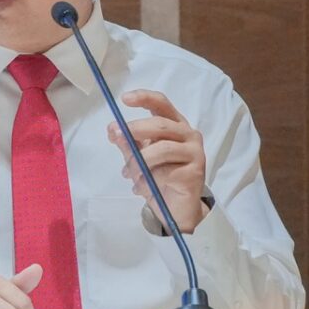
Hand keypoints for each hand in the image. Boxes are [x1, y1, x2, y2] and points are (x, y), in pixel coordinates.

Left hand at [106, 89, 207, 233]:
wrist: (176, 210)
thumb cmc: (159, 180)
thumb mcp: (139, 160)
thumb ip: (128, 144)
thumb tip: (112, 129)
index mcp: (175, 126)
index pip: (161, 105)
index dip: (144, 98)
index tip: (124, 99)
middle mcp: (188, 134)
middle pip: (160, 123)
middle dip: (135, 129)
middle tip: (117, 136)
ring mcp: (195, 150)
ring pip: (163, 146)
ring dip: (140, 159)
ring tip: (128, 173)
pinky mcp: (196, 168)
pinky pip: (167, 166)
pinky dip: (148, 175)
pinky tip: (141, 186)